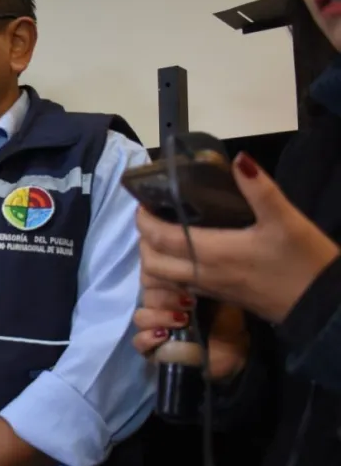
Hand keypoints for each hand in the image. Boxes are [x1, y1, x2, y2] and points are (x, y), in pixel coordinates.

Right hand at [132, 276, 249, 381]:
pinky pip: (138, 342)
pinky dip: (147, 338)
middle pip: (145, 297)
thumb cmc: (228, 318)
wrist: (236, 349)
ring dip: (157, 317)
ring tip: (181, 321)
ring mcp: (156, 329)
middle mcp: (160, 308)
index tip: (186, 284)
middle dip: (165, 299)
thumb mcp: (217, 291)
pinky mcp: (155, 350)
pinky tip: (164, 336)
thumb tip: (184, 267)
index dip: (163, 278)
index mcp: (171, 292)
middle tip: (189, 304)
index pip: (151, 278)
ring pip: (140, 318)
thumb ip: (198, 279)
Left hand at [137, 152, 339, 322]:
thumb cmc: (303, 262)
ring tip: (164, 233)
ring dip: (154, 258)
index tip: (143, 201)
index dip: (144, 220)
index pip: (160, 238)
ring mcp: (210, 289)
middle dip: (143, 240)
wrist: (322, 306)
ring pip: (164, 279)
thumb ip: (259, 189)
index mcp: (212, 253)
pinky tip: (184, 253)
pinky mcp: (220, 297)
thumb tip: (238, 159)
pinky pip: (180, 286)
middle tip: (151, 217)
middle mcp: (203, 274)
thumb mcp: (285, 220)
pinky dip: (170, 271)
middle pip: (152, 263)